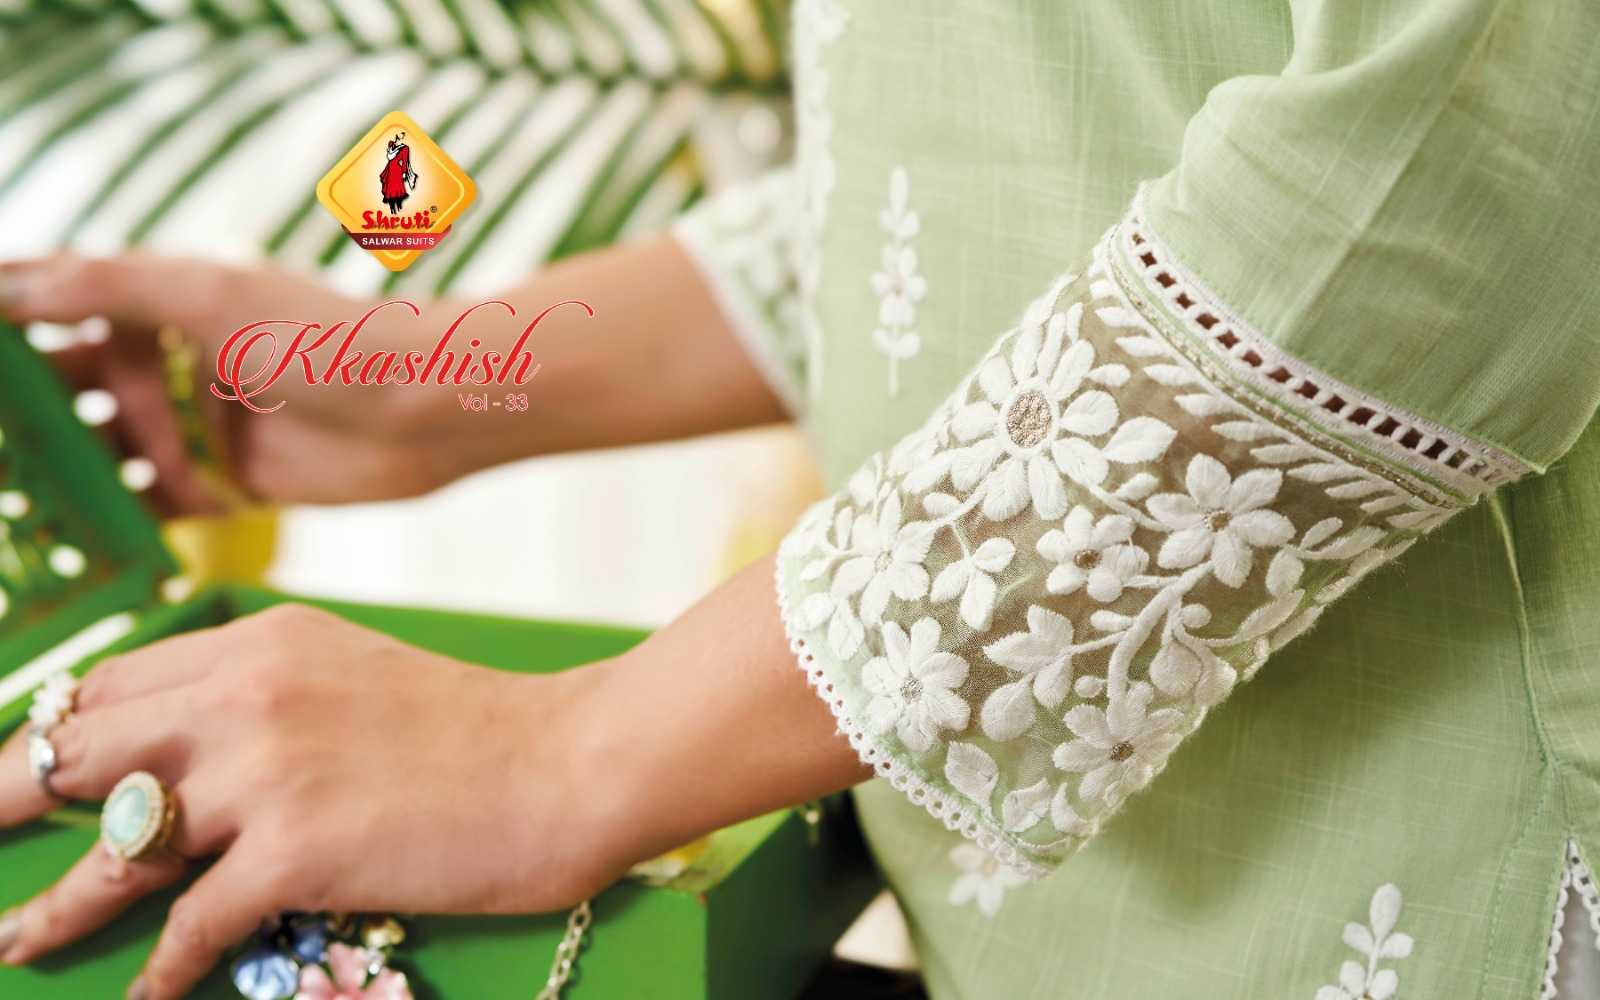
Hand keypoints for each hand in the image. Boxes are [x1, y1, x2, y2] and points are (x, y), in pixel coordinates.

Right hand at [0, 254, 466, 511]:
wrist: (421, 410)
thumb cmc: (326, 339)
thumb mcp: (211, 297)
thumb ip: (107, 288)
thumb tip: (6, 285)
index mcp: (160, 298)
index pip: (52, 302)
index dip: (3, 321)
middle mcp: (168, 361)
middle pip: (62, 383)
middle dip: (12, 410)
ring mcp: (193, 426)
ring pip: (95, 450)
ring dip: (44, 470)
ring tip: (1, 498)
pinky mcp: (220, 485)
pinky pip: (146, 504)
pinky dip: (102, 519)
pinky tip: (57, 538)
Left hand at [0, 603, 630, 999]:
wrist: (571, 761)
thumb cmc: (478, 727)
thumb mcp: (353, 673)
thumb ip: (263, 695)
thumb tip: (185, 752)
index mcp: (258, 641)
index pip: (109, 685)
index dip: (51, 734)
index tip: (22, 772)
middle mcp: (245, 692)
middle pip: (78, 752)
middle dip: (6, 801)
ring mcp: (267, 771)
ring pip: (115, 848)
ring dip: (53, 910)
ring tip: (16, 942)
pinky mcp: (297, 850)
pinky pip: (189, 925)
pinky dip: (156, 972)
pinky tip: (141, 996)